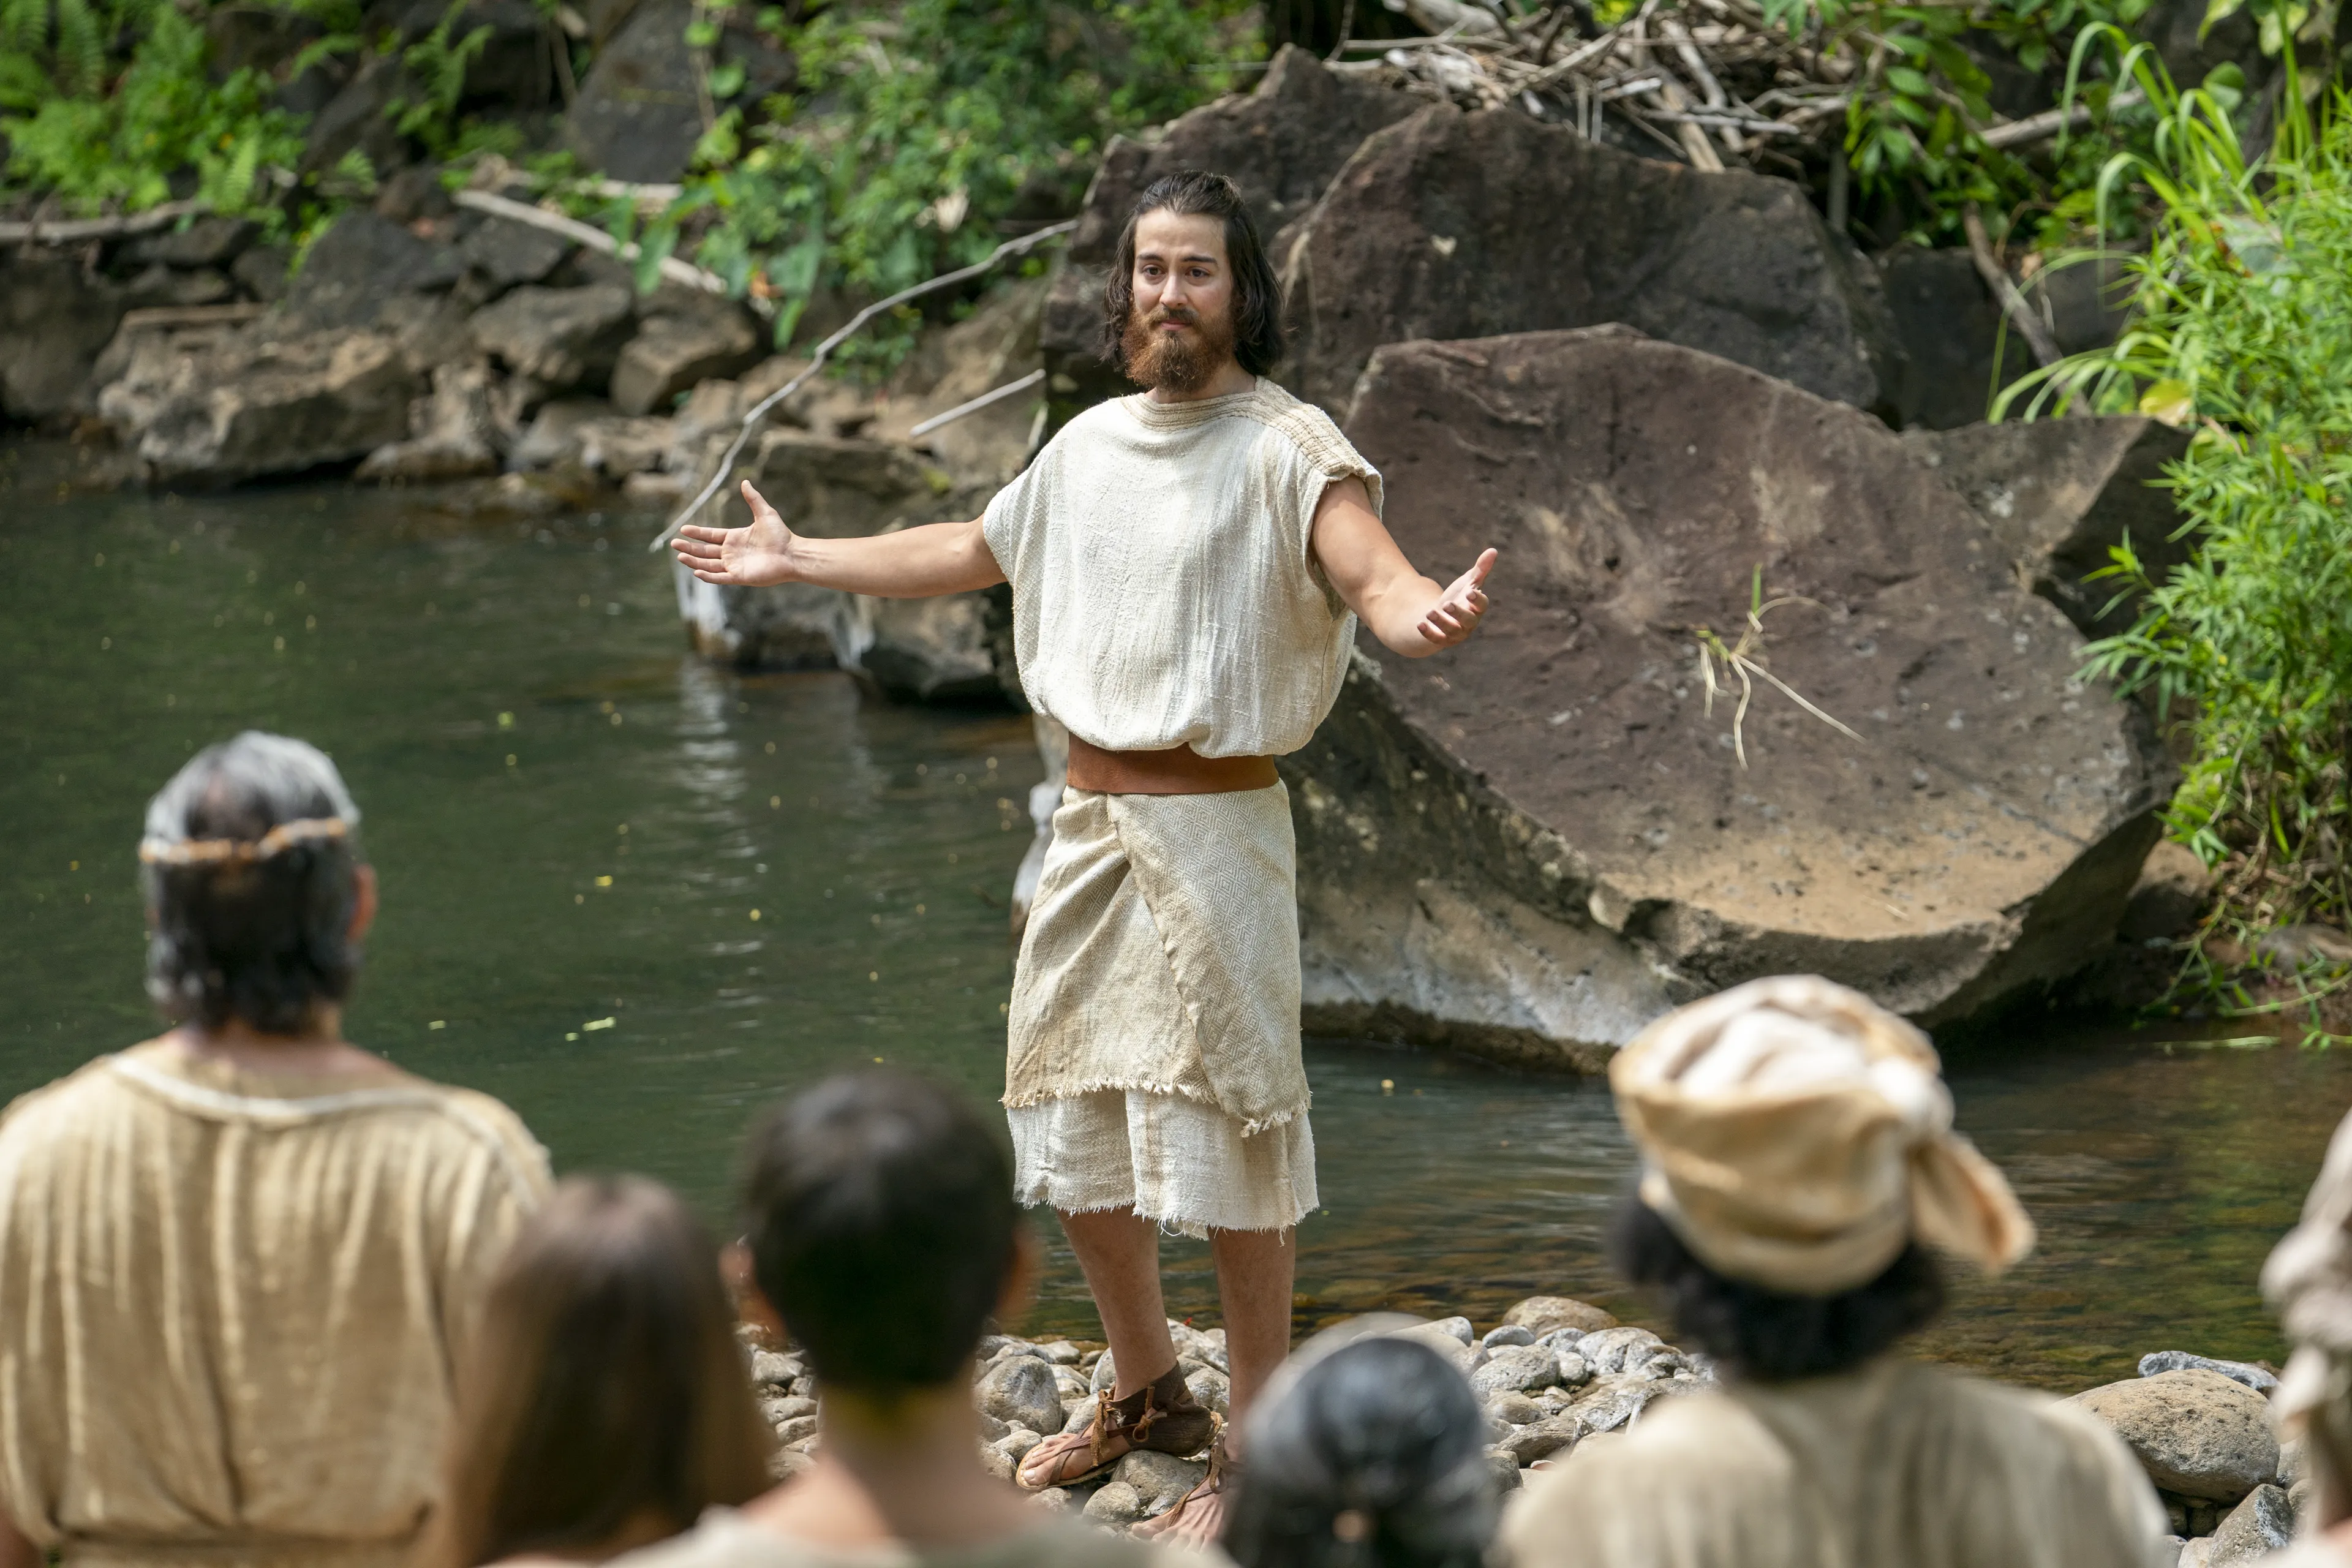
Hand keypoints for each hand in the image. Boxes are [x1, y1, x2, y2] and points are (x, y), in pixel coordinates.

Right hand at [670, 481, 798, 585]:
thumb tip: (745, 481)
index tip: (683, 530)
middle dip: (689, 548)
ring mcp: (735, 565)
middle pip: (705, 551)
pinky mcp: (739, 577)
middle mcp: (732, 552)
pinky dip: (708, 576)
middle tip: (674, 544)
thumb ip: (753, 498)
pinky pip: (720, 577)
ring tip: (680, 556)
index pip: (710, 536)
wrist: (792, 554)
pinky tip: (696, 571)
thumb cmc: (781, 535)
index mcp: (735, 538)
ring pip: (709, 565)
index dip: (697, 533)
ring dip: (694, 561)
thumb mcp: (765, 513)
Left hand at [1417, 548, 1496, 648]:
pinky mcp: (1442, 639)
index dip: (1477, 600)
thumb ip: (1480, 569)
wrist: (1442, 614)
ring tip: (1430, 612)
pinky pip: (1436, 639)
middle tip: (1447, 604)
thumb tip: (1493, 550)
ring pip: (1452, 631)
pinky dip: (1428, 633)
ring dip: (1441, 622)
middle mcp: (1469, 623)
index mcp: (1477, 608)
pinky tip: (1419, 624)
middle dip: (1458, 613)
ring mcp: (1456, 633)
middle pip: (1468, 621)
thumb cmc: (1459, 596)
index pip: (1482, 606)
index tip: (1470, 592)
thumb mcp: (1468, 581)